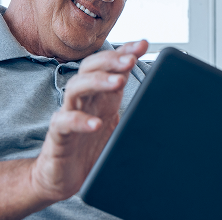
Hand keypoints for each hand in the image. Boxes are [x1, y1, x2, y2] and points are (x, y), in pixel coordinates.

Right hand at [28, 40, 148, 202]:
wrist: (61, 178)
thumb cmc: (88, 150)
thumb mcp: (117, 126)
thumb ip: (132, 111)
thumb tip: (163, 104)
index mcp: (99, 96)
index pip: (109, 66)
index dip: (124, 52)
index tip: (142, 43)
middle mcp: (82, 101)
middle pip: (90, 68)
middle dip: (111, 60)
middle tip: (131, 59)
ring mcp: (68, 115)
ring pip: (76, 87)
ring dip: (98, 81)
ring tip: (118, 81)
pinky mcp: (58, 136)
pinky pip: (65, 122)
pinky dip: (80, 121)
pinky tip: (96, 124)